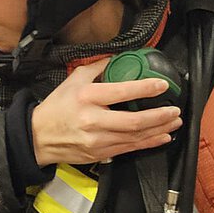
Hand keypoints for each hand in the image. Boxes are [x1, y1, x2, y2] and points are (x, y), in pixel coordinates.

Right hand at [31, 58, 181, 165]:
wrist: (38, 137)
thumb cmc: (55, 108)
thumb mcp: (72, 81)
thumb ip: (96, 67)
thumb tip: (118, 58)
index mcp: (86, 98)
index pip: (121, 92)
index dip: (145, 88)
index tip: (161, 85)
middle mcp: (93, 120)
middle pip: (134, 121)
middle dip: (160, 115)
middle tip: (175, 109)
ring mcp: (97, 140)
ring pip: (135, 137)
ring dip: (159, 129)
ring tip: (174, 121)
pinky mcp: (99, 153)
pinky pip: (130, 149)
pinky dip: (149, 143)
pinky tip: (162, 137)